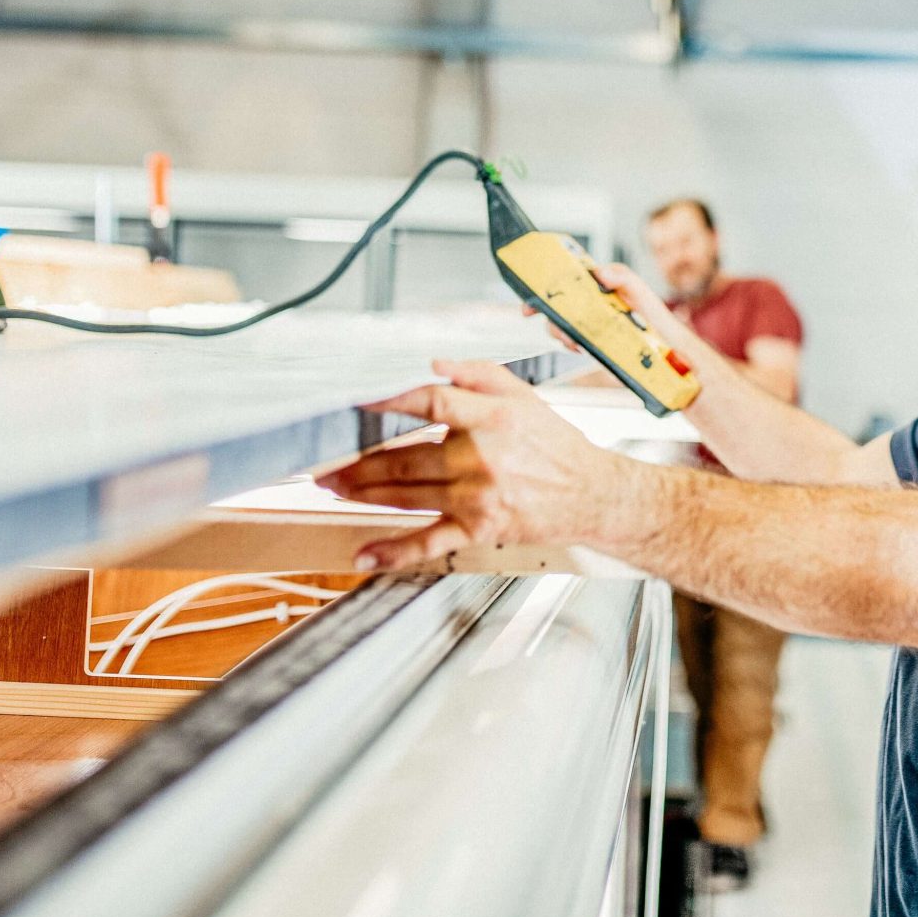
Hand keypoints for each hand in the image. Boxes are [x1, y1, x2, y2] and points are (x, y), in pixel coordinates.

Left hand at [318, 359, 630, 571]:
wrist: (592, 494)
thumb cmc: (554, 444)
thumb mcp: (523, 394)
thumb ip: (477, 373)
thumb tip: (432, 362)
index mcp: (492, 417)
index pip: (429, 402)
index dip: (386, 400)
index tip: (354, 400)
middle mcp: (481, 458)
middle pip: (403, 458)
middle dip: (356, 460)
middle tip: (324, 458)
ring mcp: (477, 497)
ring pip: (406, 496)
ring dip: (361, 493)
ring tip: (331, 486)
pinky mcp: (478, 529)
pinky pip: (429, 543)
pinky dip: (393, 552)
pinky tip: (365, 554)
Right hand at [523, 261, 697, 354]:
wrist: (671, 356)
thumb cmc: (659, 322)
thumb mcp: (642, 294)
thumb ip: (624, 278)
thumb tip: (600, 272)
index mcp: (602, 289)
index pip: (571, 279)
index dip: (549, 281)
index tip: (533, 288)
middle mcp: (593, 306)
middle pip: (559, 304)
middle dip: (547, 310)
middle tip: (543, 316)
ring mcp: (592, 326)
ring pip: (562, 325)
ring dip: (560, 330)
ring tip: (572, 336)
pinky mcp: (593, 346)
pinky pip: (573, 343)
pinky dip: (571, 344)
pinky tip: (580, 346)